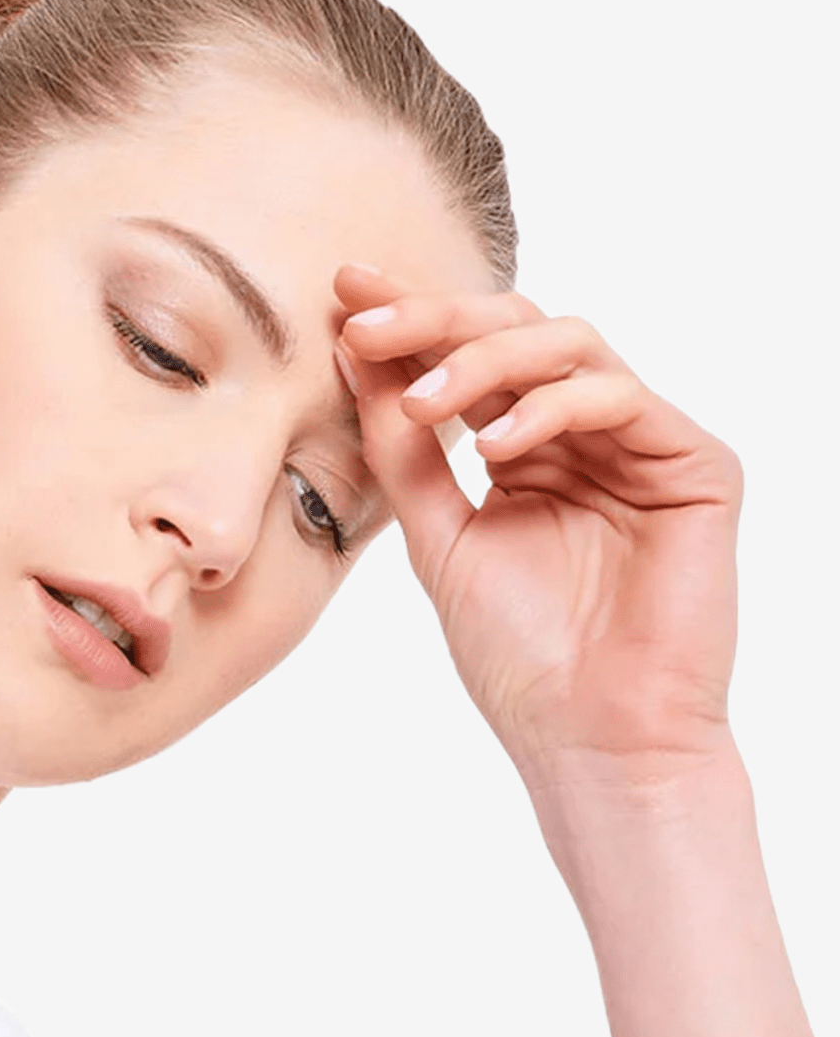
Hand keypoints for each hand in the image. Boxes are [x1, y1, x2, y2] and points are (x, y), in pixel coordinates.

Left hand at [334, 266, 744, 791]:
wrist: (593, 740)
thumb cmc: (523, 660)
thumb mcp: (442, 540)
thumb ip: (405, 453)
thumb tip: (353, 359)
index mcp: (528, 450)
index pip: (470, 361)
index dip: (409, 322)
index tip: (341, 297)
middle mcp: (586, 436)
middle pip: (517, 332)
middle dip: (435, 320)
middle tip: (364, 323)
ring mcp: (643, 444)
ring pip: (568, 345)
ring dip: (485, 360)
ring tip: (423, 402)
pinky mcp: (696, 464)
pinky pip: (619, 397)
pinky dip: (551, 407)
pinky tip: (496, 446)